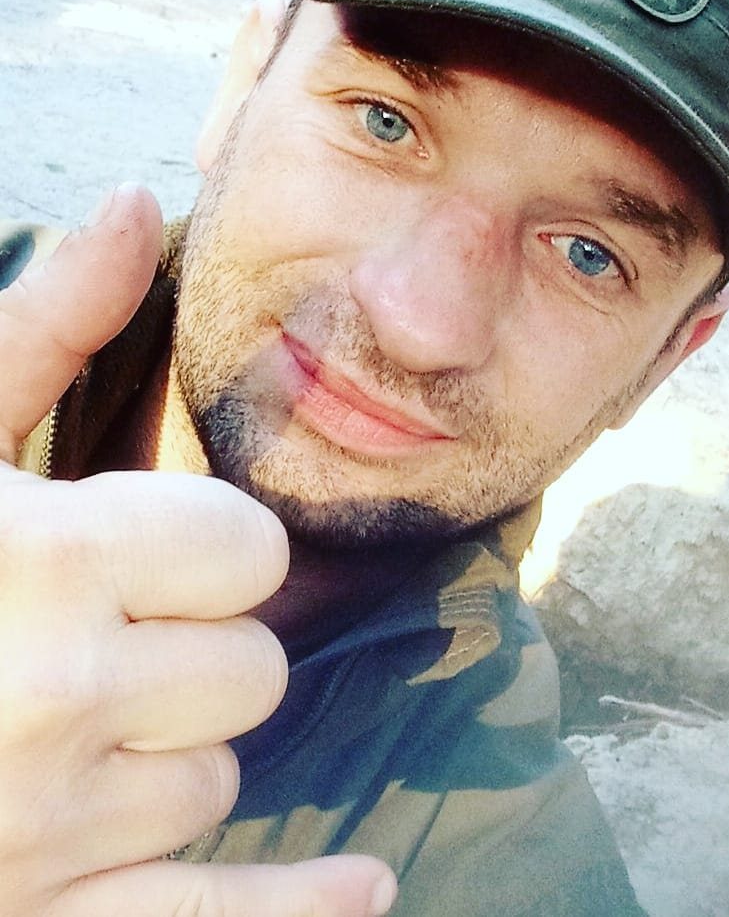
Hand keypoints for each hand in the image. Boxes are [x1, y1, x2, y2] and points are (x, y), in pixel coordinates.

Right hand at [0, 184, 396, 916]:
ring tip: (56, 729)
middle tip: (99, 640)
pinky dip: (289, 914)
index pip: (251, 552)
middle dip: (196, 652)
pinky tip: (365, 890)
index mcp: (43, 560)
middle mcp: (52, 700)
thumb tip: (138, 209)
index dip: (208, 550)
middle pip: (251, 672)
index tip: (154, 551)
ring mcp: (35, 836)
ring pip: (215, 783)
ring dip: (167, 753)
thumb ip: (47, 324)